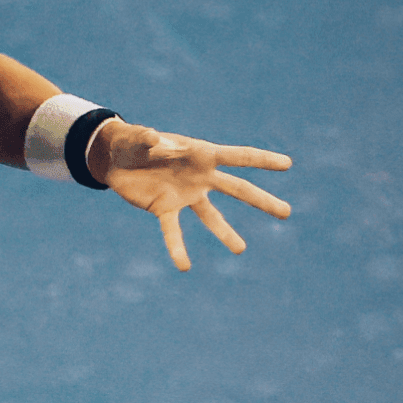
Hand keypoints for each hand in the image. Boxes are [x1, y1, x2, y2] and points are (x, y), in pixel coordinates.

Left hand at [91, 120, 291, 270]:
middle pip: (237, 189)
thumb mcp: (136, 136)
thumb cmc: (133, 141)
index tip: (287, 164)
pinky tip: (184, 266)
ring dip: (225, 233)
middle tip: (287, 213)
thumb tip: (154, 138)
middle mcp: (200, 176)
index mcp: (201, 153)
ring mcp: (185, 194)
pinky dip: (177, 248)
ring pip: (211, 216)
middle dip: (262, 201)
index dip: (262, 159)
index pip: (238, 156)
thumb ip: (145, 137)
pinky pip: (174, 231)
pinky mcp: (164, 208)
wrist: (114, 159)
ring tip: (240, 249)